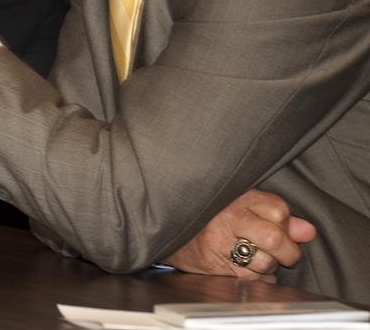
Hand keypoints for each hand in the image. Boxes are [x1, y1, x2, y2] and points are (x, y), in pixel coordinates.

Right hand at [165, 189, 317, 280]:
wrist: (169, 228)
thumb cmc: (211, 214)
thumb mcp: (241, 204)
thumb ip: (276, 215)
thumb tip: (308, 231)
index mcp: (237, 198)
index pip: (279, 210)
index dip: (285, 223)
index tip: (279, 226)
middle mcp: (228, 219)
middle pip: (275, 237)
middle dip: (288, 251)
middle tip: (285, 254)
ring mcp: (220, 243)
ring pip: (265, 263)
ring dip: (269, 266)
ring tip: (255, 257)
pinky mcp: (215, 265)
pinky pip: (253, 280)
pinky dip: (256, 278)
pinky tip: (244, 267)